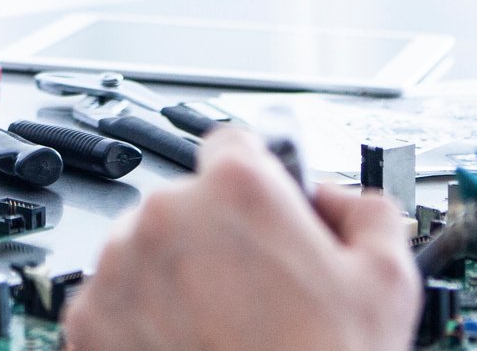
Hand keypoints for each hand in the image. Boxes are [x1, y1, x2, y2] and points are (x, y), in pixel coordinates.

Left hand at [62, 129, 420, 350]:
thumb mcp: (387, 281)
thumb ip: (364, 211)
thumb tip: (335, 199)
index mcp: (235, 188)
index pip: (234, 144)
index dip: (258, 176)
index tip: (262, 203)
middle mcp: (166, 215)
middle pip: (190, 203)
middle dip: (218, 236)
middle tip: (256, 290)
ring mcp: (120, 267)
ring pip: (147, 251)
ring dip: (176, 277)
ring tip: (222, 328)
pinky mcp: (89, 320)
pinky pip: (115, 300)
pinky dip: (141, 320)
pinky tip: (186, 346)